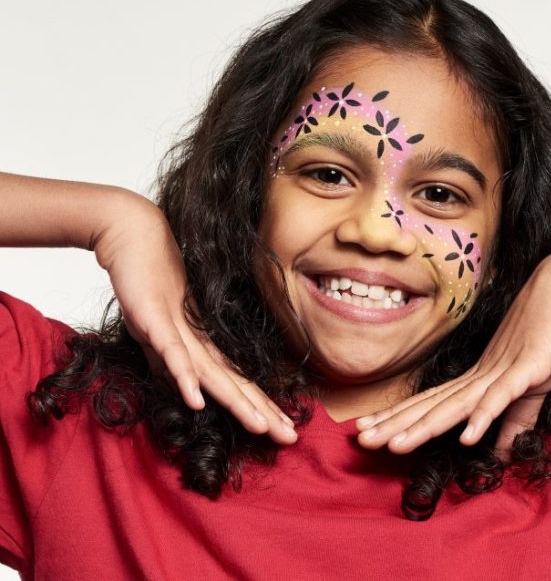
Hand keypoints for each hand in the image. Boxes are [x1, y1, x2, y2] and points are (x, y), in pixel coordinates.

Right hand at [92, 193, 296, 443]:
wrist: (135, 237)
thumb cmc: (152, 281)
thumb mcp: (161, 332)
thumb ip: (172, 360)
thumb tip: (184, 387)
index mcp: (201, 346)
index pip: (236, 383)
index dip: (259, 407)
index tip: (284, 431)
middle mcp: (197, 342)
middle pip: (234, 384)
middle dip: (262, 412)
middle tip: (291, 438)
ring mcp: (178, 332)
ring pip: (212, 374)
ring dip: (236, 402)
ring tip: (260, 426)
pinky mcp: (155, 321)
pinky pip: (172, 353)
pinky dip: (185, 377)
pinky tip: (198, 400)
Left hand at [354, 247, 550, 459]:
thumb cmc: (546, 337)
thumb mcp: (528, 390)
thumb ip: (512, 421)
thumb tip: (499, 454)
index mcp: (475, 381)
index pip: (429, 404)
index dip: (399, 419)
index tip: (368, 431)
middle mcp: (478, 377)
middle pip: (430, 406)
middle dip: (395, 425)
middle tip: (360, 439)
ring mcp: (499, 372)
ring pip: (454, 404)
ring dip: (424, 426)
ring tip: (395, 445)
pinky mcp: (526, 369)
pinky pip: (501, 396)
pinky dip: (483, 415)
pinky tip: (466, 436)